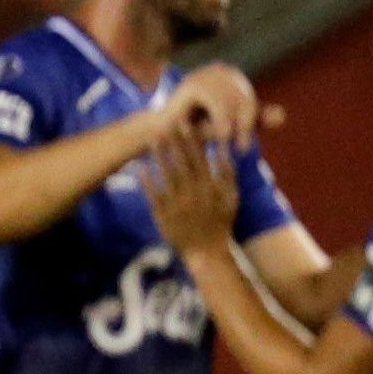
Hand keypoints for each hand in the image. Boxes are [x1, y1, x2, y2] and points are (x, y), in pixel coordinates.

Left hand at [141, 127, 239, 256]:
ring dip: (160, 156)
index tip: (186, 123)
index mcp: (211, 187)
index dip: (192, 140)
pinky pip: (154, 196)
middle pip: (183, 163)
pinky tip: (140, 166)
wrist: (206, 251)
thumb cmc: (220, 221)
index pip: (201, 159)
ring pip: (168, 176)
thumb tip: (225, 150)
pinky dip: (147, 181)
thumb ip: (229, 174)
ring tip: (153, 138)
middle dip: (175, 142)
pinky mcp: (163, 215)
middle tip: (166, 122)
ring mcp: (178, 205)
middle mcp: (194, 194)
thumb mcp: (231, 197)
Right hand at [162, 62, 279, 145]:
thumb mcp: (228, 126)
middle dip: (243, 127)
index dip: (249, 123)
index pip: (249, 99)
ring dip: (233, 128)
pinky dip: (222, 124)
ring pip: (234, 104)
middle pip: (245, 100)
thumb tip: (283, 116)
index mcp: (229, 74)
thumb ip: (253, 120)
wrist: (160, 135)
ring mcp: (205, 74)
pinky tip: (219, 138)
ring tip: (227, 146)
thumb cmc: (192, 132)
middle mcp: (219, 69)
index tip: (243, 145)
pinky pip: (220, 105)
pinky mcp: (195, 85)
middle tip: (239, 149)